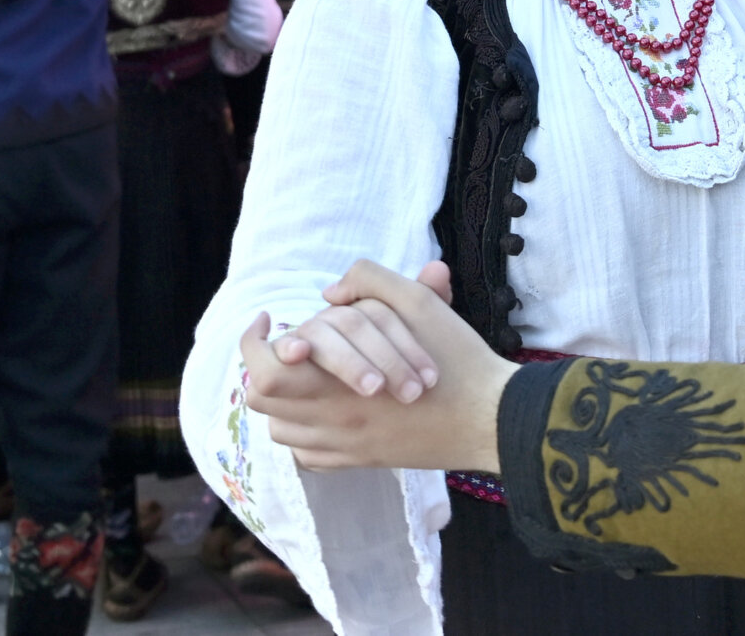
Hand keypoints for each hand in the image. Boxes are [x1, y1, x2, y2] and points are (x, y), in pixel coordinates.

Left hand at [244, 260, 511, 471]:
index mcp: (337, 381)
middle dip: (263, 366)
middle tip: (286, 345)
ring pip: (281, 429)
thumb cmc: (457, 358)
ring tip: (303, 374)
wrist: (490, 417)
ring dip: (281, 399)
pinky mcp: (362, 462)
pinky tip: (324, 410)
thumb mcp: (419, 303)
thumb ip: (371, 281)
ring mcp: (345, 447)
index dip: (253, 341)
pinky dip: (303, 433)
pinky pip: (308, 456)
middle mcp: (332, 420)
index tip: (268, 318)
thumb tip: (330, 293)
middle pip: (263, 401)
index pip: (265, 370)